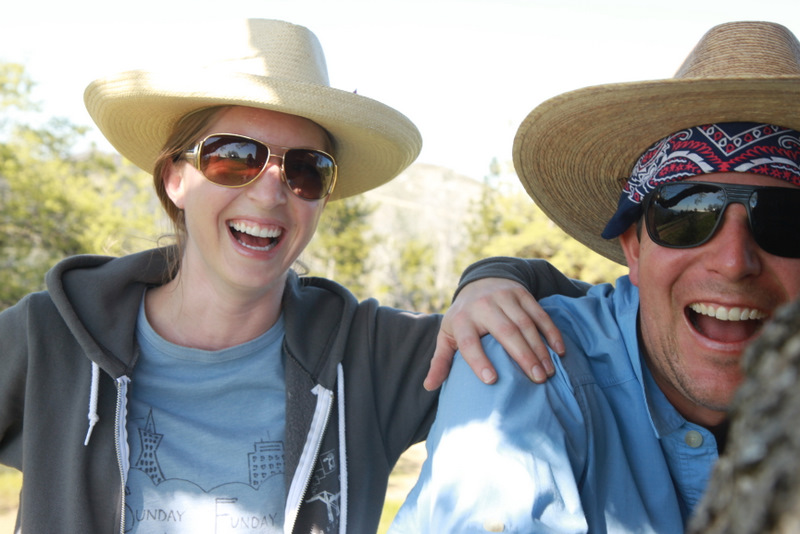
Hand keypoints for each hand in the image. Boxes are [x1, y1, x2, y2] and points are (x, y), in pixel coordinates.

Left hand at [424, 278, 564, 390]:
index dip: (478, 360)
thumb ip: (440, 361)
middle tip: (536, 380)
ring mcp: (504, 298)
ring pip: (525, 324)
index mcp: (462, 319)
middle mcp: (483, 306)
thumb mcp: (447, 335)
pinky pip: (540, 314)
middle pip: (505, 332)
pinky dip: (551, 332)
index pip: (469, 342)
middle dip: (522, 356)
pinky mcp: (522, 294)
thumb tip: (429, 386)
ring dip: (539, 349)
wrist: (480, 281)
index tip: (491, 380)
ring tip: (547, 372)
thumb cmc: (463, 317)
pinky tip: (559, 352)